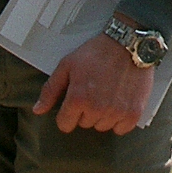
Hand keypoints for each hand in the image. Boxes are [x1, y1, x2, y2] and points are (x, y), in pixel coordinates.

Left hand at [34, 33, 152, 135]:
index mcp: (77, 99)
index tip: (76, 100)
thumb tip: (37, 110)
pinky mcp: (133, 112)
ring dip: (103, 115)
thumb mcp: (67, 65)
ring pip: (102, 126)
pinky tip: (120, 102)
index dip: (67, 113)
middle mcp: (96, 109)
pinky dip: (120, 119)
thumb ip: (51, 90)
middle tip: (94, 90)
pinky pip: (121, 129)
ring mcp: (116, 112)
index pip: (65, 124)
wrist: (129, 43)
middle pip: (84, 124)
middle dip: (86, 111)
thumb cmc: (96, 52)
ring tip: (108, 93)